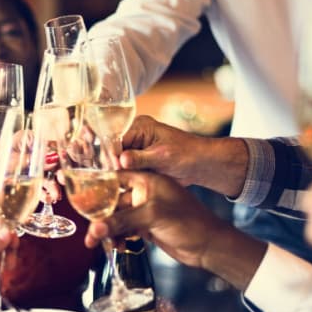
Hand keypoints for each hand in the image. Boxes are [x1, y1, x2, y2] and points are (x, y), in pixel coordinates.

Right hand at [85, 171, 265, 289]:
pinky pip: (125, 229)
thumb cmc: (188, 221)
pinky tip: (113, 246)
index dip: (96, 184)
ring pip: (117, 217)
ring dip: (106, 229)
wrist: (209, 246)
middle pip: (113, 200)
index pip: (115, 176)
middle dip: (99, 214)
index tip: (78, 193)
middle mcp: (144, 192)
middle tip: (85, 226)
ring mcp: (145, 210)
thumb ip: (121, 221)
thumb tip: (94, 229)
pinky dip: (117, 236)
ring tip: (94, 242)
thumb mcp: (152, 216)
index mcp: (147, 180)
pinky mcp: (147, 226)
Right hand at [120, 116, 247, 196]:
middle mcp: (134, 135)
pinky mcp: (137, 161)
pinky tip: (120, 185)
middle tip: (112, 178)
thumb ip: (140, 158)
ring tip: (114, 183)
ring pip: (116, 161)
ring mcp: (135, 149)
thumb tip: (121, 160)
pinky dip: (122, 176)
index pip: (116, 138)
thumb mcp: (162, 156)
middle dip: (112, 163)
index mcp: (139, 126)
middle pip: (113, 149)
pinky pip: (124, 169)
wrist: (200, 164)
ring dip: (116, 171)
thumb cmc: (186, 154)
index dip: (112, 154)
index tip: (112, 168)